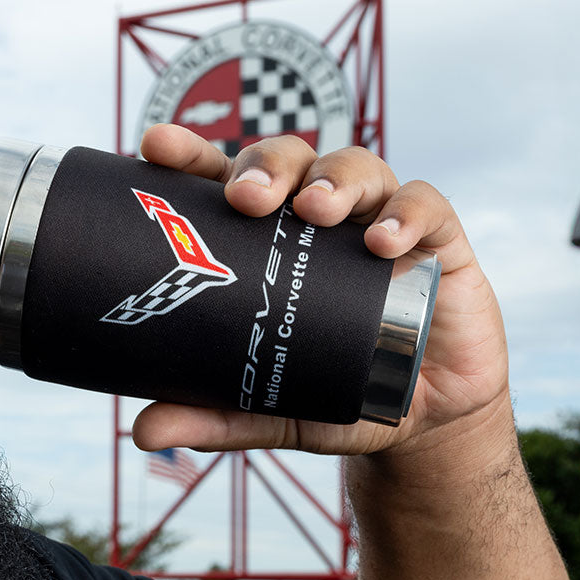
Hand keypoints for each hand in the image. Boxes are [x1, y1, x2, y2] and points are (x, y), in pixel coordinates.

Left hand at [131, 124, 509, 457]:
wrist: (420, 422)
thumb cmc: (336, 395)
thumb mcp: (270, 408)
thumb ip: (212, 416)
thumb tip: (141, 432)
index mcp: (269, 242)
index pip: (227, 182)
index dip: (192, 156)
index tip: (154, 146)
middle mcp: (320, 220)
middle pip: (289, 160)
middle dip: (265, 166)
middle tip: (246, 199)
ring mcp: (377, 221)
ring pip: (355, 168)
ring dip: (332, 180)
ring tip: (314, 210)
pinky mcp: (438, 241)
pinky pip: (425, 206)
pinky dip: (405, 213)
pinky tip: (384, 242)